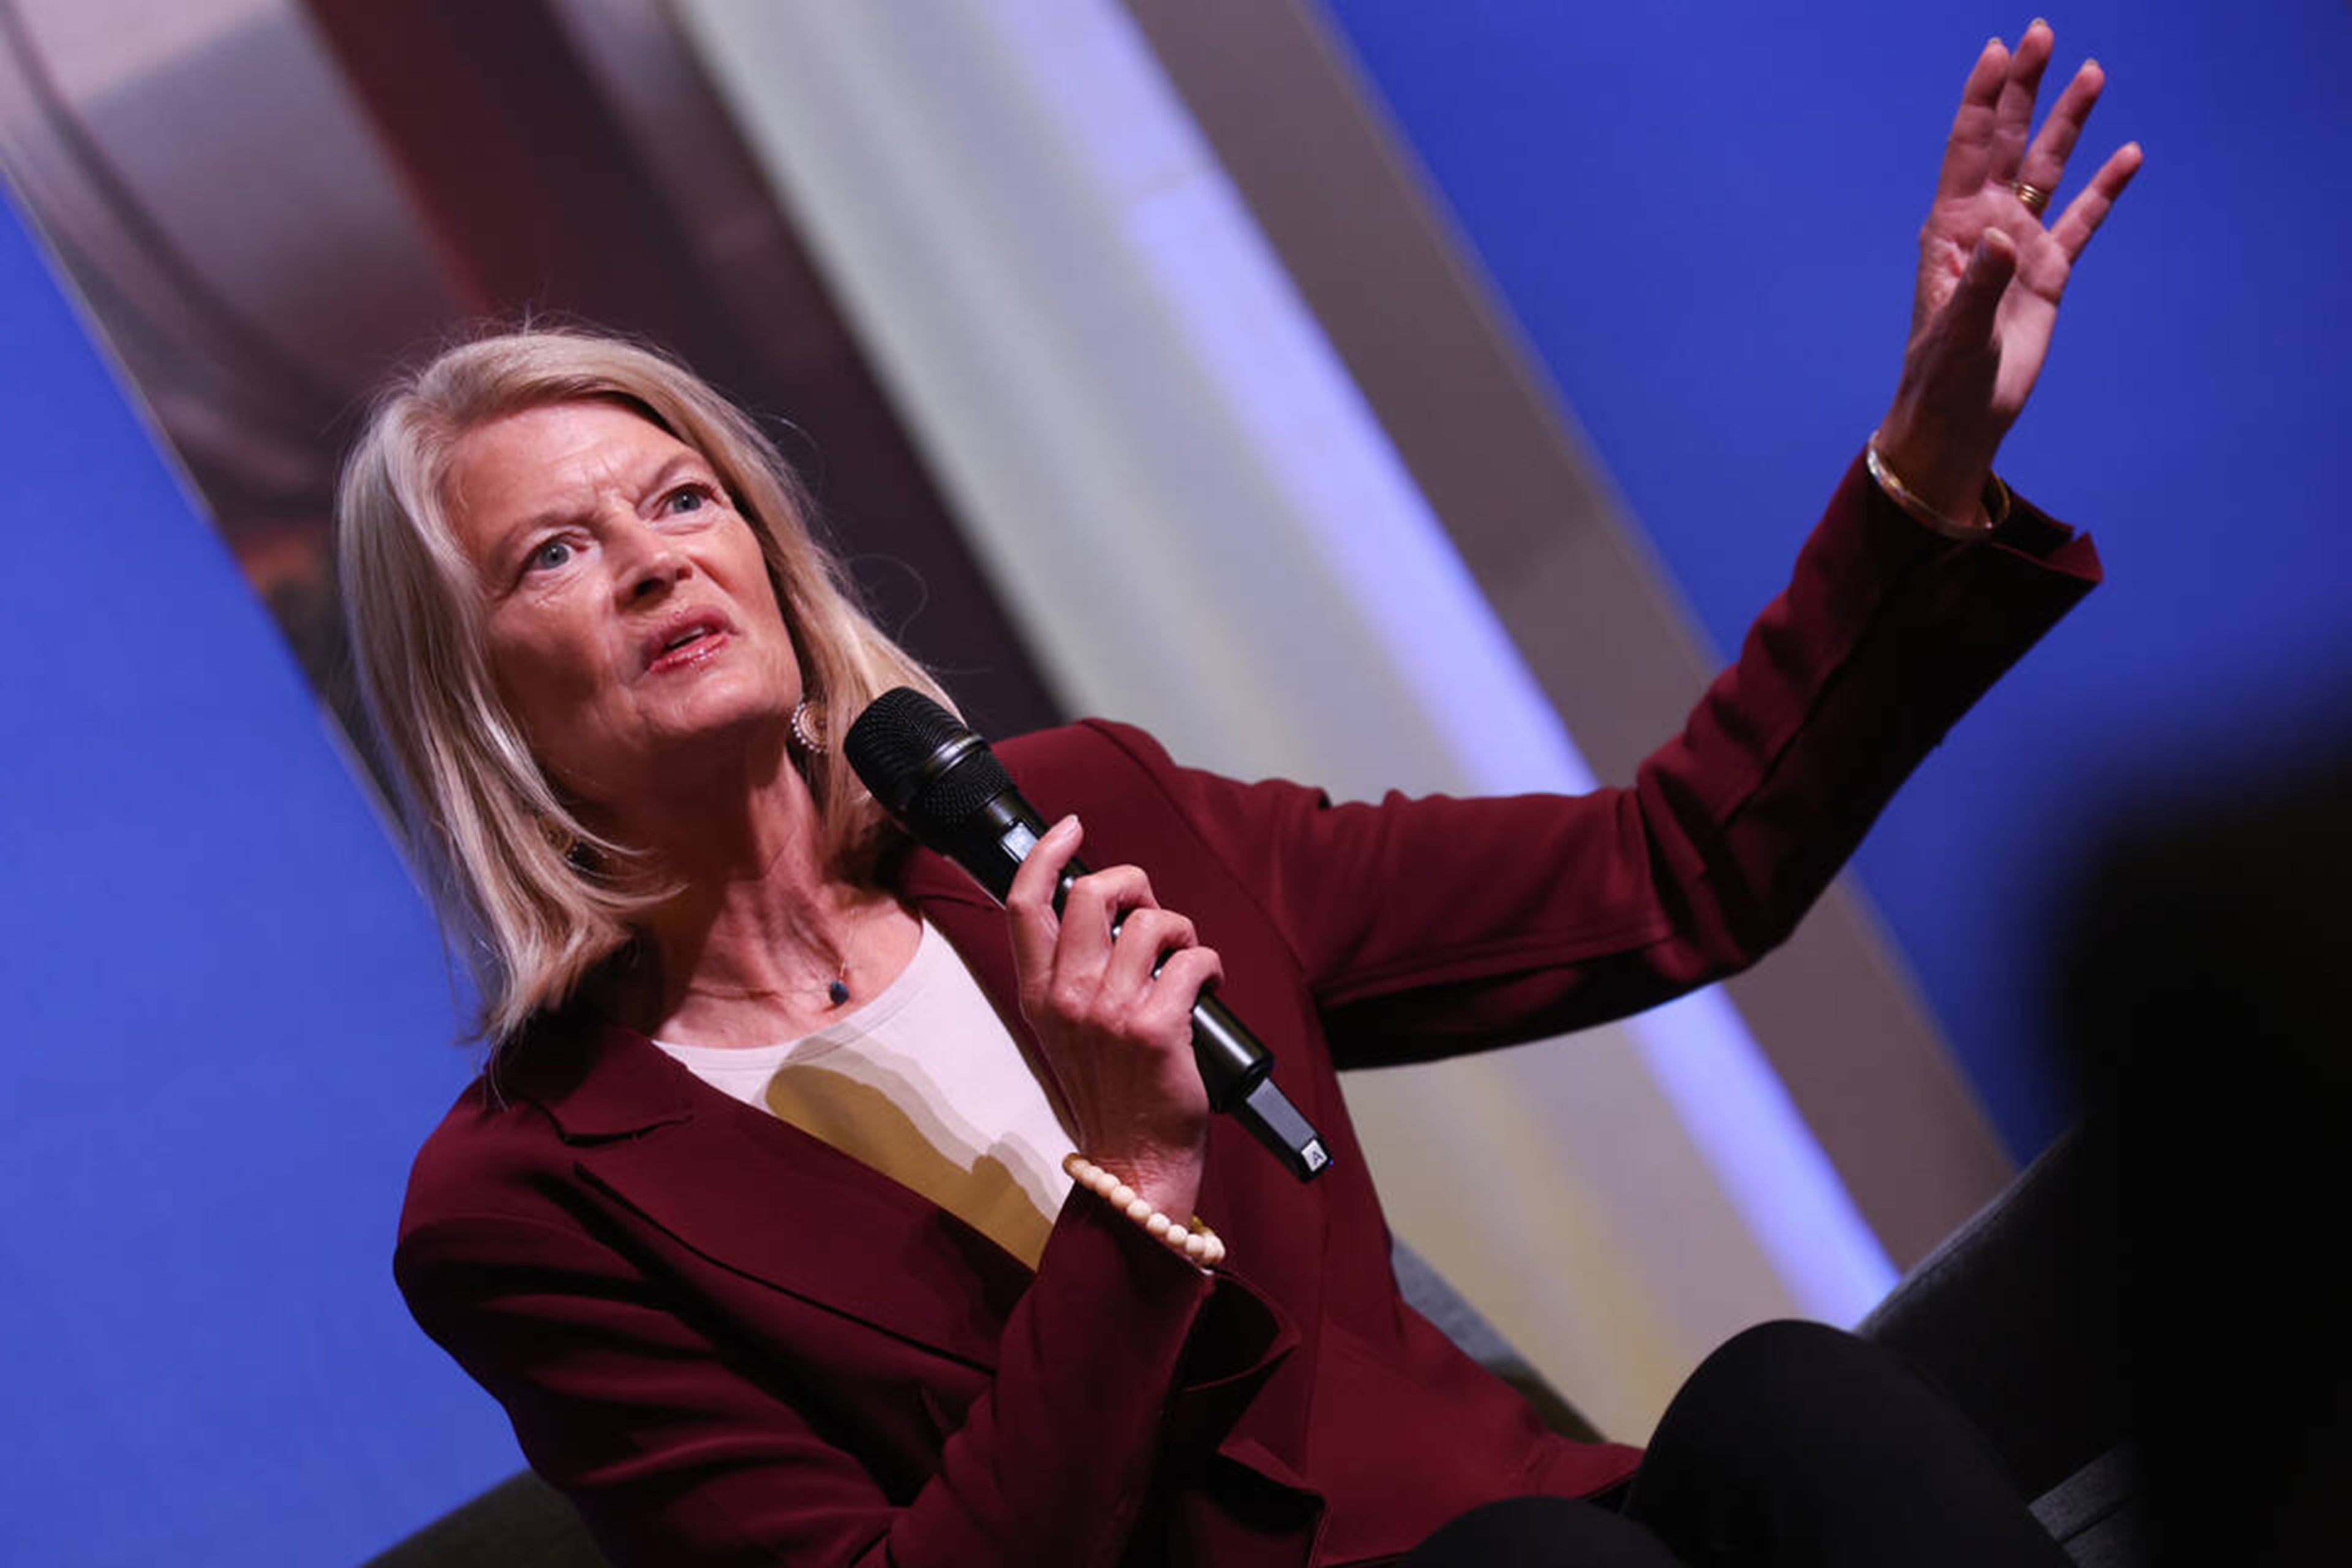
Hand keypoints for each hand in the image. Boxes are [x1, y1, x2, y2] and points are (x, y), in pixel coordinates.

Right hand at [1006, 817, 1217, 1217]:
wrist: (1134, 1161)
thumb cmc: (1110, 1092)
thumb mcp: (1066, 1031)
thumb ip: (1071, 976)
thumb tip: (1109, 916)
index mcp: (1039, 995)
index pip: (1025, 904)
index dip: (1047, 855)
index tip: (1072, 829)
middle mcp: (1068, 998)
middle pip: (1092, 895)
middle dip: (1134, 882)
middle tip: (1151, 906)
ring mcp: (1111, 1012)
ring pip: (1151, 922)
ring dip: (1180, 928)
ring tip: (1185, 957)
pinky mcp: (1157, 1027)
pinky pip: (1193, 959)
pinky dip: (1211, 964)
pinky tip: (1211, 986)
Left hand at [1877, 21, 2142, 519]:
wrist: (1959, 418)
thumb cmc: (1942, 378)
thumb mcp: (1957, 333)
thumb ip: (1978, 283)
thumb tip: (2001, 236)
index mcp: (1952, 230)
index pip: (1969, 149)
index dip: (1983, 99)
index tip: (1999, 49)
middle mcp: (1985, 225)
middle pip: (2008, 142)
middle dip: (2024, 89)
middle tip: (2042, 33)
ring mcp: (2019, 245)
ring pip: (2048, 170)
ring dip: (2068, 123)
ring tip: (2092, 73)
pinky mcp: (2048, 272)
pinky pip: (2082, 219)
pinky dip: (2106, 188)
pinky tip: (2129, 154)